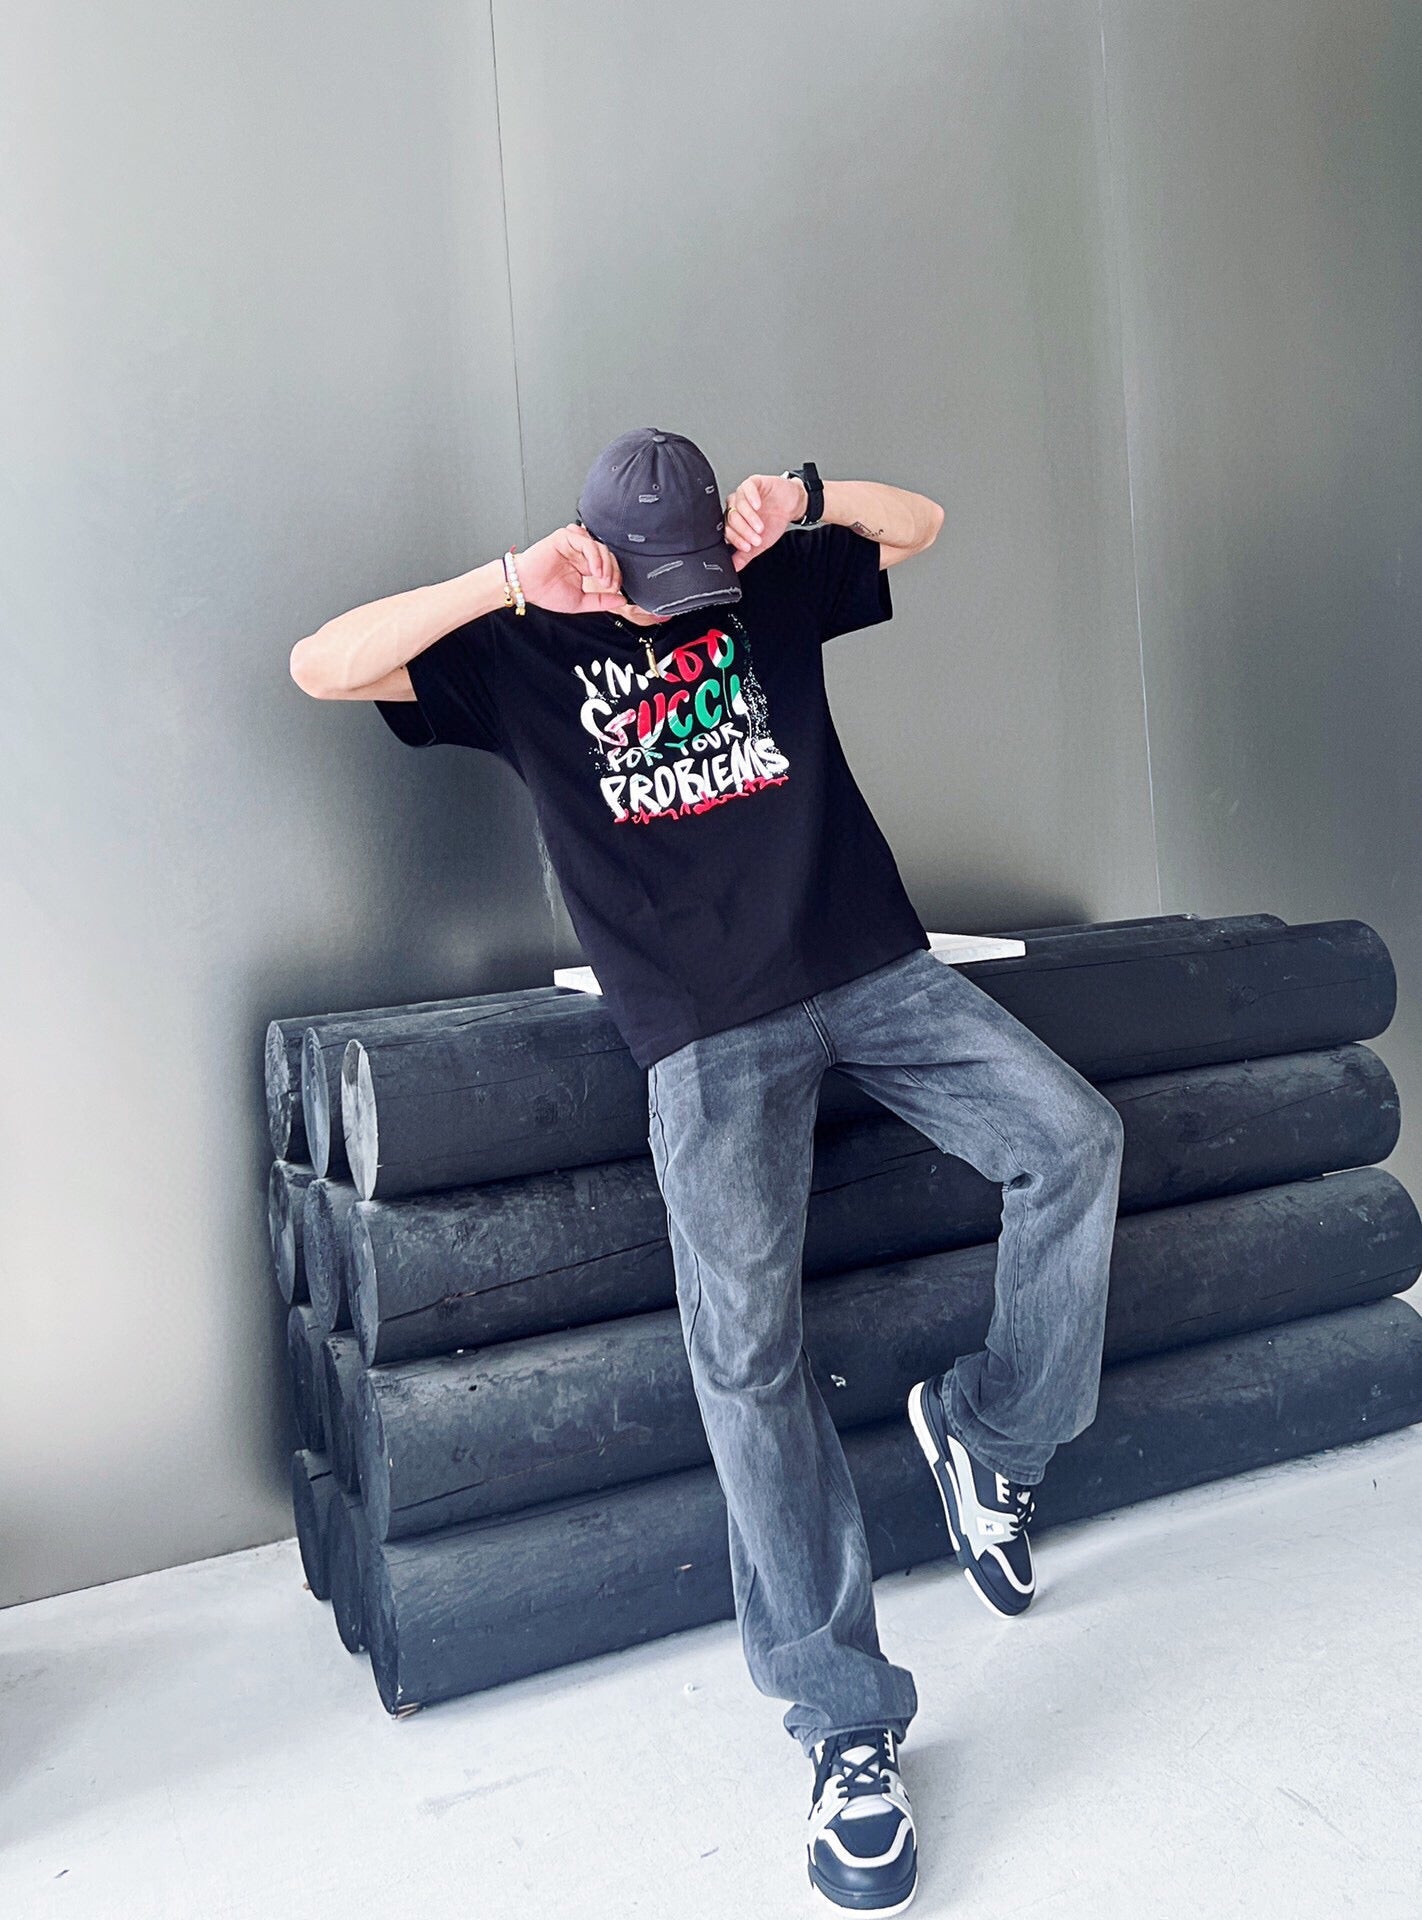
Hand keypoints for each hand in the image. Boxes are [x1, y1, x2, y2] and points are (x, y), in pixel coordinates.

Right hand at [515, 524, 629, 614]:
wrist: (526, 587)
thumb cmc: (546, 592)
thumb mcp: (580, 601)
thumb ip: (601, 601)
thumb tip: (621, 601)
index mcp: (585, 565)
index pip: (608, 565)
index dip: (615, 576)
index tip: (614, 590)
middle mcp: (580, 553)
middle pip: (607, 554)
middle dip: (613, 571)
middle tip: (609, 585)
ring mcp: (573, 544)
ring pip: (599, 546)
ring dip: (605, 563)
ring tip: (602, 579)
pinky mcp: (565, 537)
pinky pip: (586, 541)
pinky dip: (594, 555)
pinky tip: (594, 570)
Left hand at [723, 473, 807, 572]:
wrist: (791, 506)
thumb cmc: (775, 520)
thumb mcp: (761, 543)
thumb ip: (745, 555)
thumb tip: (734, 567)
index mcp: (734, 520)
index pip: (728, 530)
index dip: (737, 540)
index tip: (748, 547)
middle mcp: (736, 505)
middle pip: (732, 518)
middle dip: (744, 531)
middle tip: (756, 538)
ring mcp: (743, 493)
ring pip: (739, 504)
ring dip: (749, 518)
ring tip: (760, 527)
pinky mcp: (753, 482)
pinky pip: (747, 488)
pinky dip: (751, 498)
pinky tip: (758, 506)